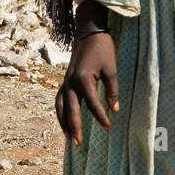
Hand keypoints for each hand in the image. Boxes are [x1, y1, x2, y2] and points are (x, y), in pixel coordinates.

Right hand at [54, 1, 118, 144]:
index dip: (101, 116)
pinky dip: (60, 112)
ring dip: (63, 123)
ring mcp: (66, 81)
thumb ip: (112, 89)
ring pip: (60, 106)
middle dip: (74, 127)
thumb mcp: (111, 68)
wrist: (88, 31)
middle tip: (78, 143)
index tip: (108, 127)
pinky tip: (65, 122)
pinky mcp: (65, 80)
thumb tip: (114, 109)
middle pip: (71, 109)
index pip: (92, 103)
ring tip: (69, 138)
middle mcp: (71, 81)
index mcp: (83, 78)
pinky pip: (59, 99)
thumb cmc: (102, 48)